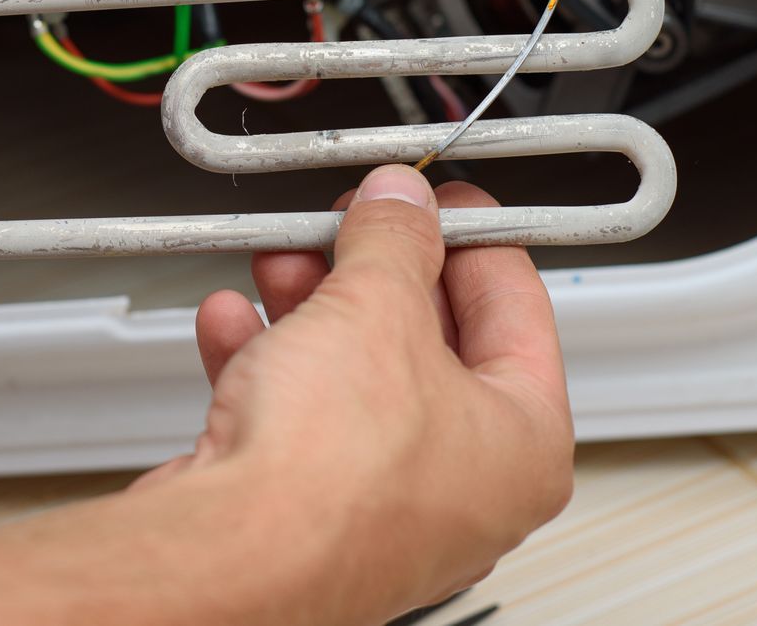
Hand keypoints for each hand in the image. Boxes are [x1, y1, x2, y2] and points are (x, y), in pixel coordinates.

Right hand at [150, 165, 573, 621]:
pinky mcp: (310, 512)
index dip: (472, 234)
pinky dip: (270, 360)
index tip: (436, 199)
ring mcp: (385, 506)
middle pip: (429, 341)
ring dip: (313, 306)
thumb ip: (393, 240)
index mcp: (525, 445)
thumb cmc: (329, 478)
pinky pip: (300, 417)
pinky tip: (236, 322)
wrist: (230, 557)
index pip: (518, 308)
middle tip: (350, 222)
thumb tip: (402, 208)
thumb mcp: (376, 306)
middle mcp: (466, 488)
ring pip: (357, 375)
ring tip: (283, 259)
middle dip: (374, 269)